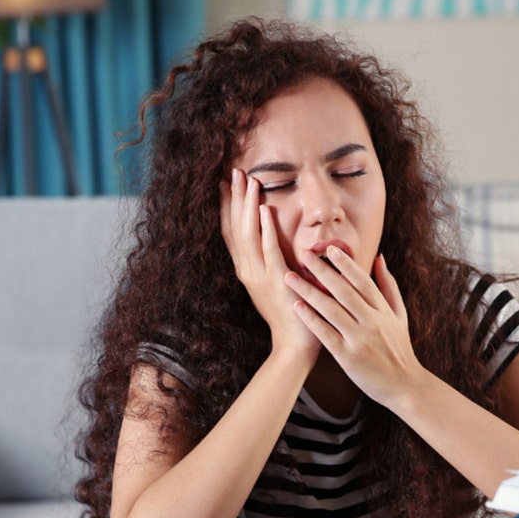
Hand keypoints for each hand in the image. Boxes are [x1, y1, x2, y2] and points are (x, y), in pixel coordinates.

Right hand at [220, 169, 320, 362]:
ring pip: (248, 235)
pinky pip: (270, 251)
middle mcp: (248, 271)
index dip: (226, 207)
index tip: (224, 184)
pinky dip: (267, 230)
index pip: (231, 232)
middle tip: (234, 173)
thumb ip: (271, 261)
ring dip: (248, 207)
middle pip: (235, 228)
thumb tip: (271, 239)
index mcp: (247, 270)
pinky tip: (267, 211)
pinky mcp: (277, 282)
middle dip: (234, 198)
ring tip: (249, 182)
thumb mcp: (274, 283)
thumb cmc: (290, 313)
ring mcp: (260, 277)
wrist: (294, 345)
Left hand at [284, 247, 431, 406]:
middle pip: (344, 290)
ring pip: (331, 309)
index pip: (363, 281)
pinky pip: (326, 334)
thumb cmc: (399, 348)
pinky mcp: (348, 356)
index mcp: (383, 310)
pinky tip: (297, 306)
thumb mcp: (399, 315)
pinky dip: (311, 319)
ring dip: (309, 291)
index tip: (330, 249)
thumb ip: (389, 286)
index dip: (346, 264)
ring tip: (290, 277)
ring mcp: (360, 339)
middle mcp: (372, 321)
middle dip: (322, 271)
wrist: (405, 385)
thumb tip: (379, 258)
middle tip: (304, 254)